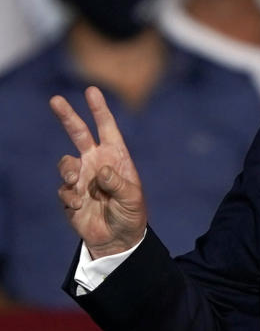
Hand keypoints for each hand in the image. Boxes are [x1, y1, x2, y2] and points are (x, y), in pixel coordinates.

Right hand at [49, 86, 146, 258]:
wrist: (117, 239)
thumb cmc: (130, 215)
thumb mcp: (132, 199)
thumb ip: (119, 184)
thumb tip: (102, 171)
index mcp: (115, 158)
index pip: (107, 129)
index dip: (99, 110)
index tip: (92, 90)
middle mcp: (96, 163)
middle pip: (78, 134)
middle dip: (68, 116)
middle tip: (56, 99)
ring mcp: (81, 178)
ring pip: (65, 162)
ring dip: (68, 170)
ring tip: (75, 180)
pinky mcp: (70, 195)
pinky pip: (64, 190)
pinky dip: (70, 197)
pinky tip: (80, 206)